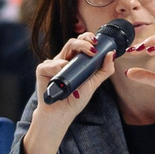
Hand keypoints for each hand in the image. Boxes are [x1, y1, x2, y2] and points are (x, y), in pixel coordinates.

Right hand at [23, 35, 116, 153]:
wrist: (61, 114)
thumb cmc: (75, 99)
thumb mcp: (93, 84)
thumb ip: (104, 70)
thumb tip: (111, 53)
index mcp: (75, 61)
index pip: (81, 43)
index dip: (88, 39)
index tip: (97, 42)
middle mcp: (64, 60)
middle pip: (73, 42)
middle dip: (84, 42)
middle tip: (92, 49)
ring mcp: (53, 64)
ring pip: (63, 49)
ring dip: (74, 53)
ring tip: (79, 66)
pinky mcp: (42, 70)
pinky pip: (49, 64)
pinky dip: (57, 67)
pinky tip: (61, 75)